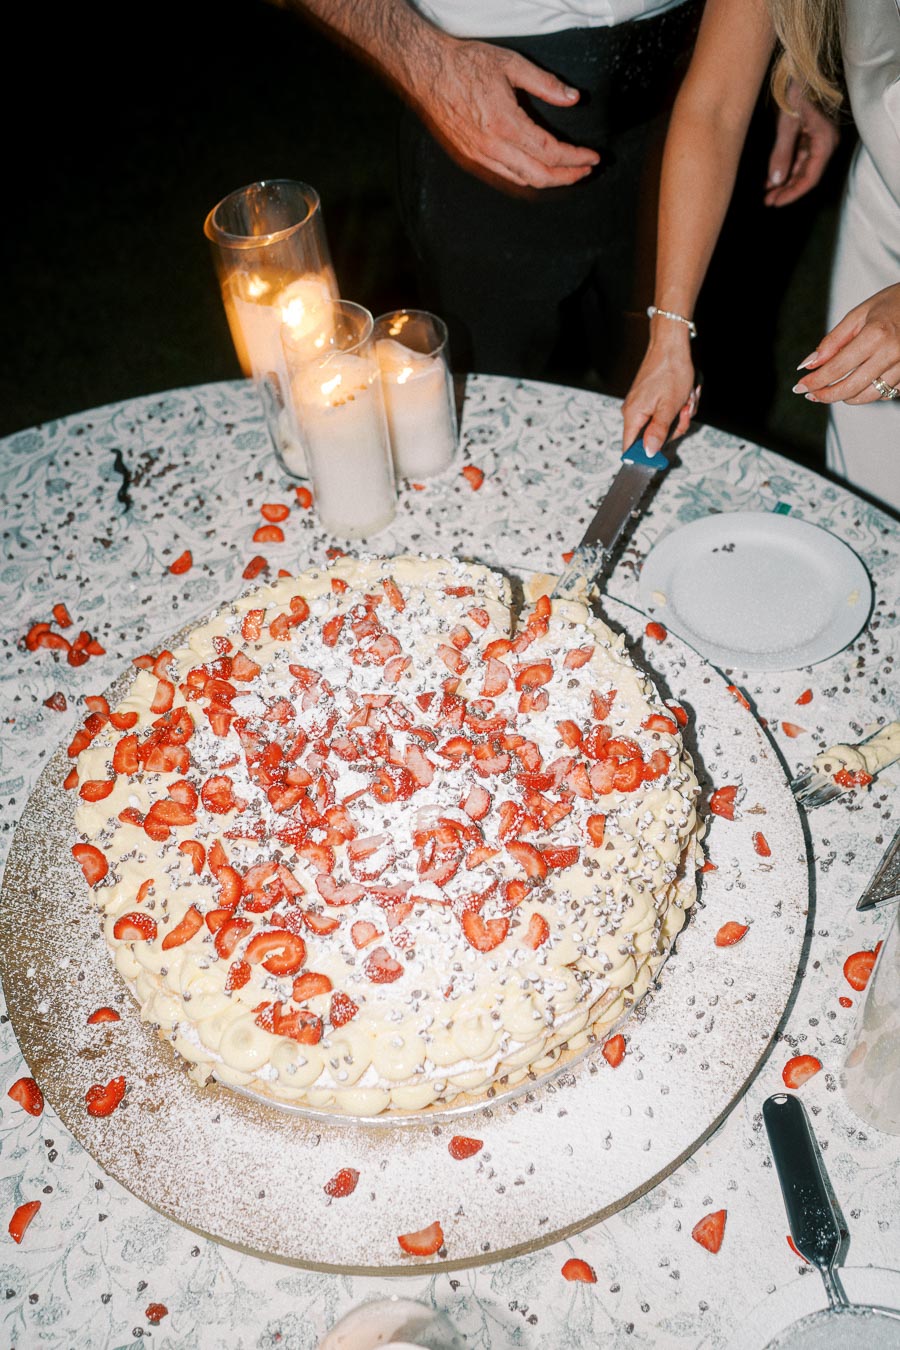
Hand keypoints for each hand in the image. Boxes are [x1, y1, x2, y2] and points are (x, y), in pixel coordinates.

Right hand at [411, 39, 599, 189]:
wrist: (427, 71)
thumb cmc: (466, 64)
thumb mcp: (511, 64)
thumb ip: (545, 84)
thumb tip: (573, 99)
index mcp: (505, 124)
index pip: (550, 152)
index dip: (575, 158)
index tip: (592, 157)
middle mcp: (492, 146)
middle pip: (539, 175)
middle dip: (567, 176)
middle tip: (585, 170)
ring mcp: (480, 155)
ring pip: (523, 180)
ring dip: (549, 180)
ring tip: (568, 172)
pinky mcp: (471, 156)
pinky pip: (506, 175)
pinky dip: (528, 177)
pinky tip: (539, 169)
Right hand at [621, 335, 699, 454]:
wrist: (670, 345)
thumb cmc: (670, 370)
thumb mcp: (669, 407)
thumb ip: (658, 432)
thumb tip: (649, 452)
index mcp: (633, 415)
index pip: (630, 448)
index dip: (645, 456)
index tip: (660, 457)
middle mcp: (633, 411)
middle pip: (651, 438)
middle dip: (673, 428)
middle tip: (683, 412)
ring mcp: (641, 405)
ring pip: (662, 425)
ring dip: (679, 415)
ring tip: (685, 399)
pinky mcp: (649, 399)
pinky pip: (663, 413)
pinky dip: (676, 407)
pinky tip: (683, 396)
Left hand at [764, 82, 838, 206]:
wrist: (801, 68)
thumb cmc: (796, 90)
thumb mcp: (786, 124)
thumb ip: (782, 153)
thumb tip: (776, 181)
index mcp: (825, 142)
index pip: (810, 178)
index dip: (793, 193)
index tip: (776, 203)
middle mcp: (826, 143)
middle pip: (807, 175)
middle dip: (787, 190)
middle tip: (768, 201)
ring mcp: (819, 139)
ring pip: (802, 168)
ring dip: (785, 181)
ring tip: (767, 193)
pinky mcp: (811, 135)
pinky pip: (800, 157)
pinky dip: (786, 167)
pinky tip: (771, 178)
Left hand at [793, 283, 899, 404]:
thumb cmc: (893, 303)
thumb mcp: (859, 314)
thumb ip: (833, 341)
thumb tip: (809, 364)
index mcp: (876, 334)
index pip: (837, 368)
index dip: (815, 381)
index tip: (800, 387)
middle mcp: (892, 353)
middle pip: (851, 388)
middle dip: (826, 396)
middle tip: (812, 395)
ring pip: (869, 396)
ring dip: (847, 397)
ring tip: (833, 390)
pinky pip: (886, 394)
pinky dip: (869, 393)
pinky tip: (860, 383)